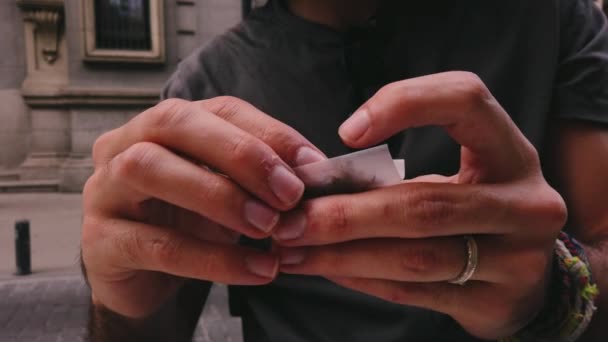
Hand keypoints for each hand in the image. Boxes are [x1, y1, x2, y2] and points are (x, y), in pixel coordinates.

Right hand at [81, 97, 324, 318]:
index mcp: (163, 126)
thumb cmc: (188, 222)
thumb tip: (315, 170)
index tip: (313, 164)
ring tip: (270, 227)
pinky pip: (157, 244)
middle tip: (289, 193)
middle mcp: (124, 145)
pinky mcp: (100, 241)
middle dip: (240, 153)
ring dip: (220, 197)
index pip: (219, 109)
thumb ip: (259, 177)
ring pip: (150, 170)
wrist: (143, 277)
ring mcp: (104, 190)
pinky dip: (214, 259)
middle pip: (174, 122)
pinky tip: (257, 270)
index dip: (268, 131)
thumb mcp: (227, 191)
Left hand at [274, 72, 566, 339]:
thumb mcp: (454, 179)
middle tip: (291, 220)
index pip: (465, 101)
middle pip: (425, 203)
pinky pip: (416, 292)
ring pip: (416, 256)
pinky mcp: (498, 303)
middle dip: (347, 214)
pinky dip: (363, 279)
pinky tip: (329, 270)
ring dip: (344, 254)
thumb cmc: (474, 211)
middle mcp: (525, 202)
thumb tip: (316, 186)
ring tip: (295, 250)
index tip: (346, 132)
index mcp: (511, 152)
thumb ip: (399, 177)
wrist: (527, 278)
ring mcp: (518, 258)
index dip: (405, 104)